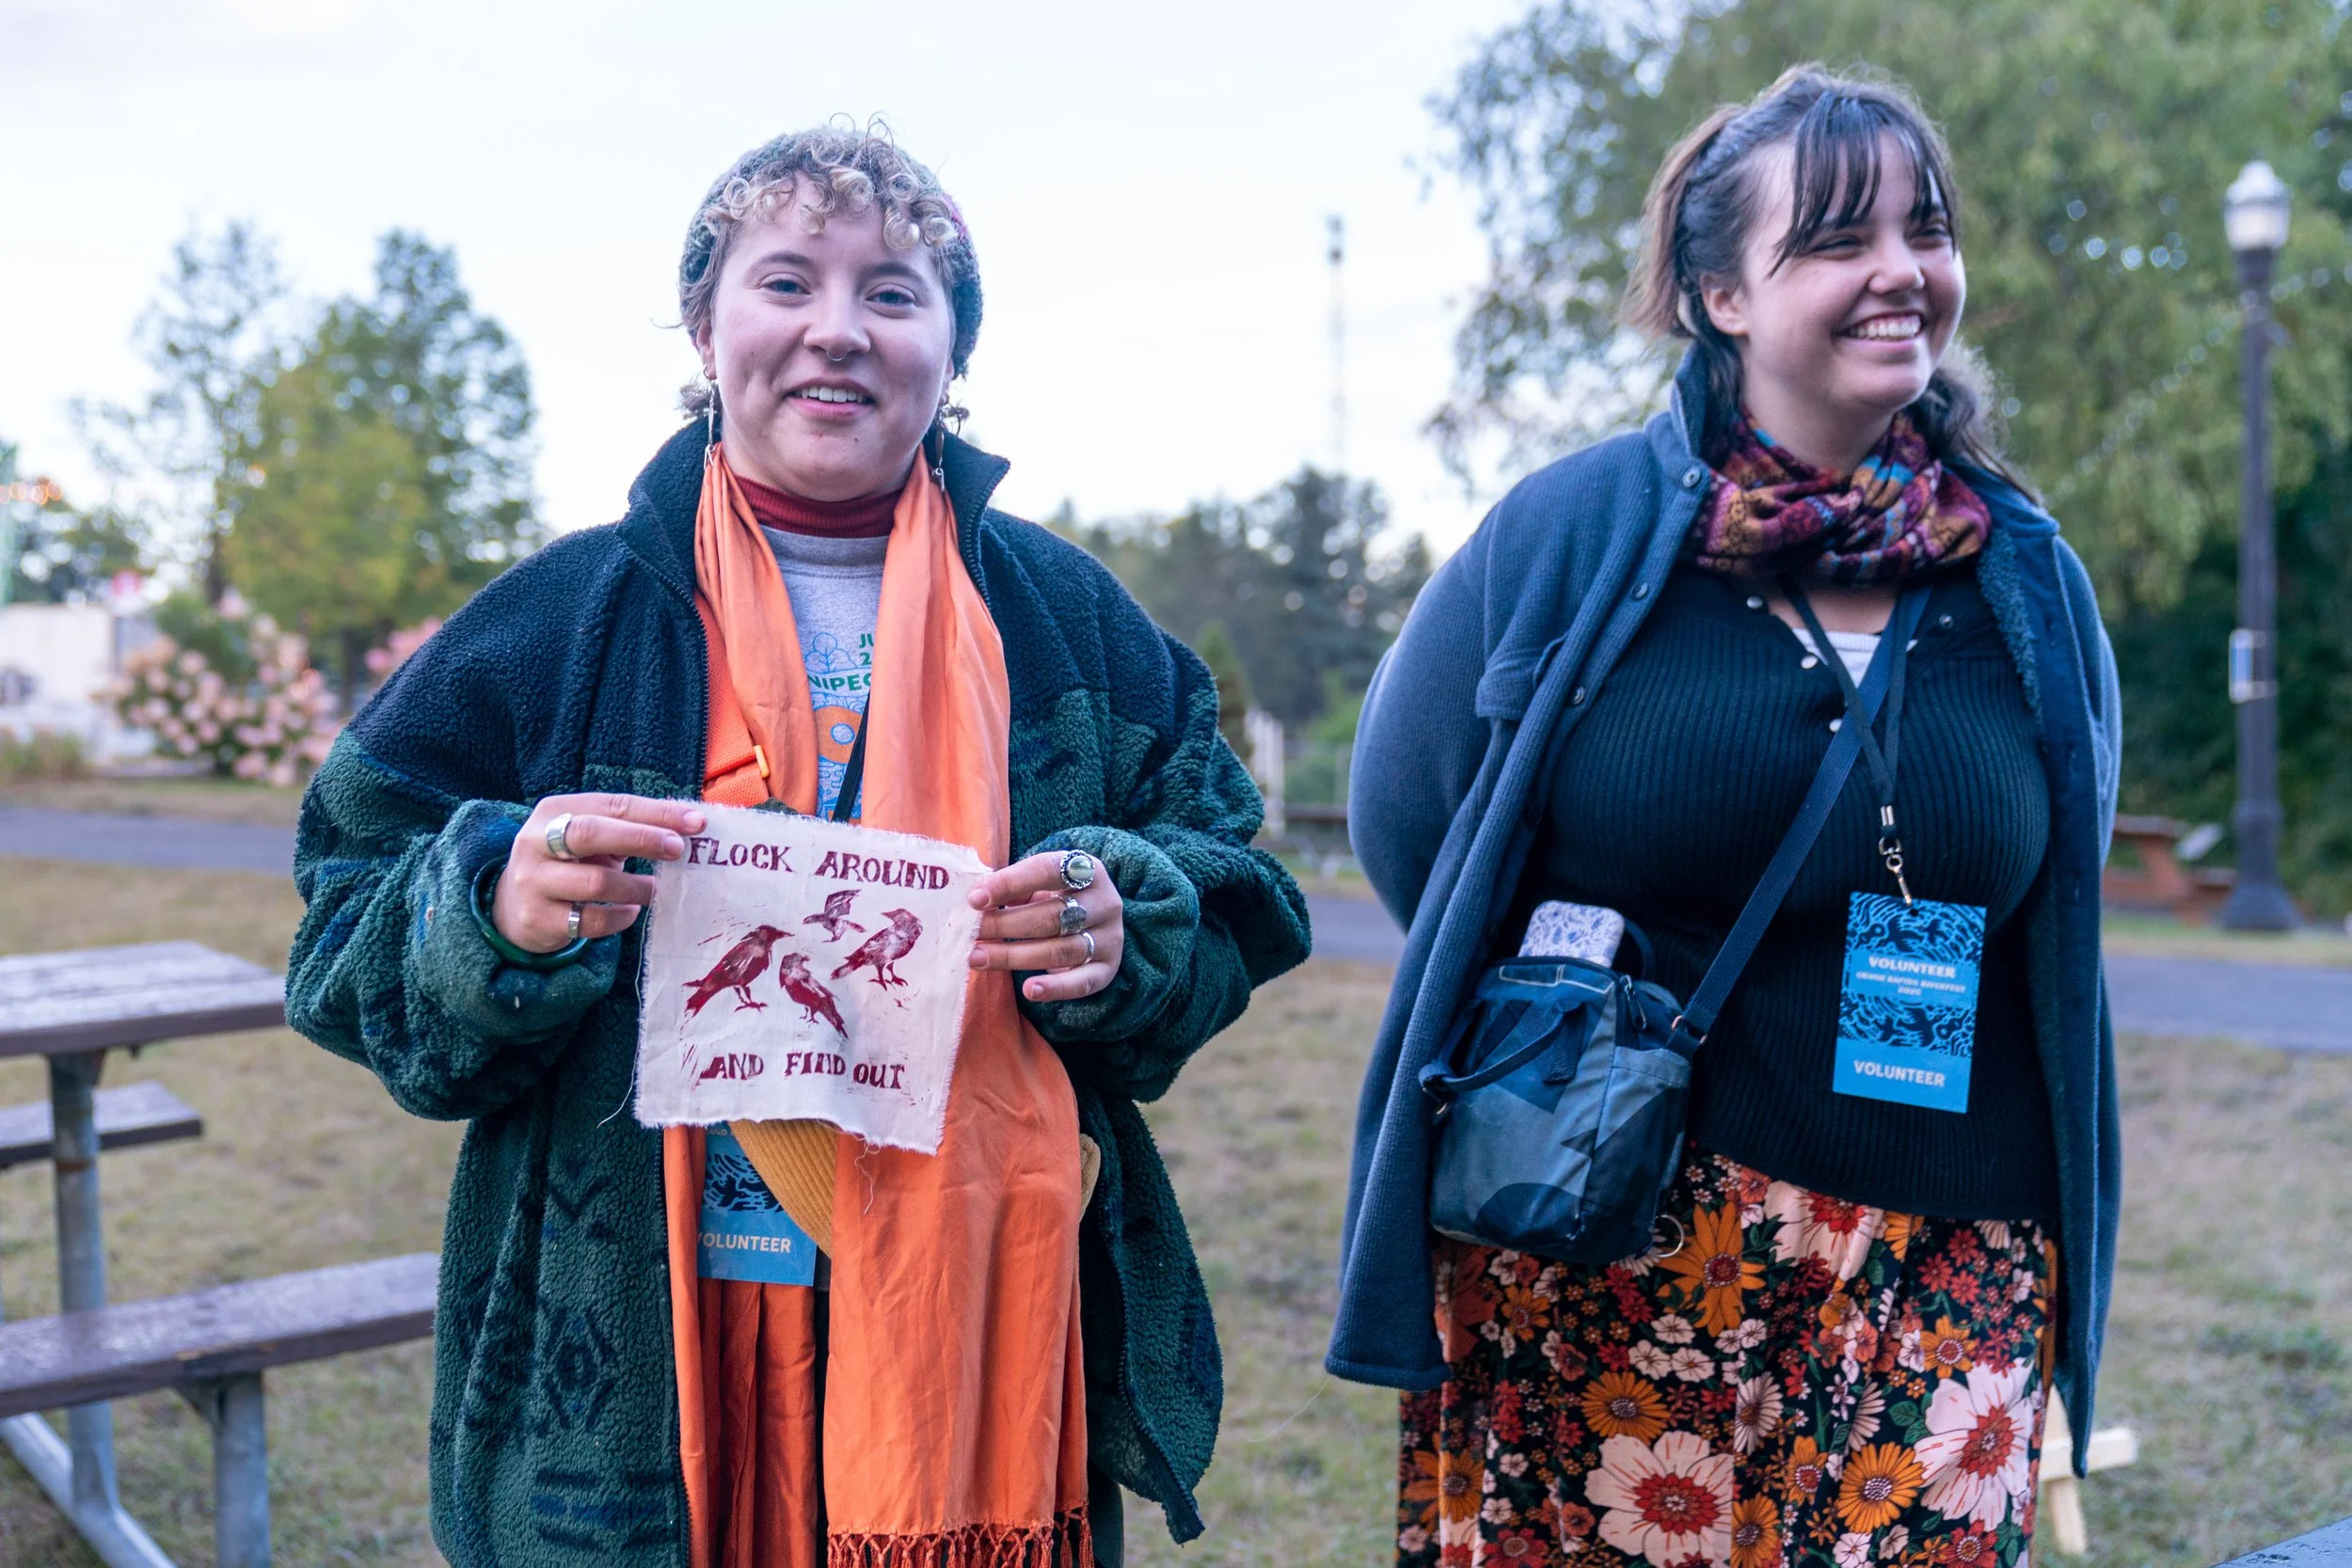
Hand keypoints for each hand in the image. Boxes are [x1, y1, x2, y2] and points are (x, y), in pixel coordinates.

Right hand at [494, 794, 706, 952]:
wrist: (512, 906)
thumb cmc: (568, 863)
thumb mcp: (590, 839)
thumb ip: (628, 829)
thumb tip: (689, 825)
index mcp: (555, 811)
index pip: (612, 805)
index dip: (656, 813)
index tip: (696, 823)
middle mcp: (537, 842)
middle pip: (592, 833)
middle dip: (641, 839)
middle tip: (677, 850)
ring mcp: (533, 882)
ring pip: (595, 882)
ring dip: (637, 887)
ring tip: (656, 890)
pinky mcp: (537, 919)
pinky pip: (591, 920)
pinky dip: (620, 917)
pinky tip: (630, 911)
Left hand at [967, 851, 1124, 1001]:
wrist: (1095, 922)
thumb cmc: (1056, 898)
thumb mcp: (1039, 884)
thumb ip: (1013, 888)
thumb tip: (976, 901)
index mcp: (1087, 870)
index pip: (1047, 870)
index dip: (1010, 883)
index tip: (974, 899)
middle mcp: (1105, 902)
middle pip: (1052, 915)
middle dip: (1005, 925)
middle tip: (970, 933)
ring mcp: (1109, 937)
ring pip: (1060, 950)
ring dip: (1014, 956)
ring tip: (977, 958)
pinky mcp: (1107, 969)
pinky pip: (1081, 982)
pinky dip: (1055, 988)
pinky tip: (1029, 990)